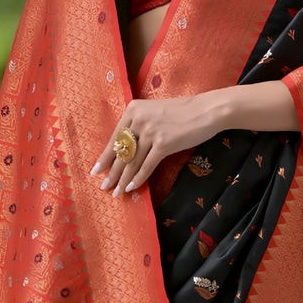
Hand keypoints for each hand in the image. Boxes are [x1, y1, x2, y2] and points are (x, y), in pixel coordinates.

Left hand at [90, 94, 222, 195]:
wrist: (206, 110)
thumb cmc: (182, 112)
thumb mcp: (154, 112)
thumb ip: (139, 126)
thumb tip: (126, 150)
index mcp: (133, 110)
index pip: (115, 138)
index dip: (105, 157)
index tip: (97, 170)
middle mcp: (138, 120)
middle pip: (121, 152)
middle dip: (111, 172)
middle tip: (104, 187)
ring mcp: (150, 131)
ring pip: (132, 161)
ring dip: (123, 179)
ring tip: (117, 192)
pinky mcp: (163, 143)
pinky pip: (147, 165)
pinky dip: (139, 178)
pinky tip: (132, 187)